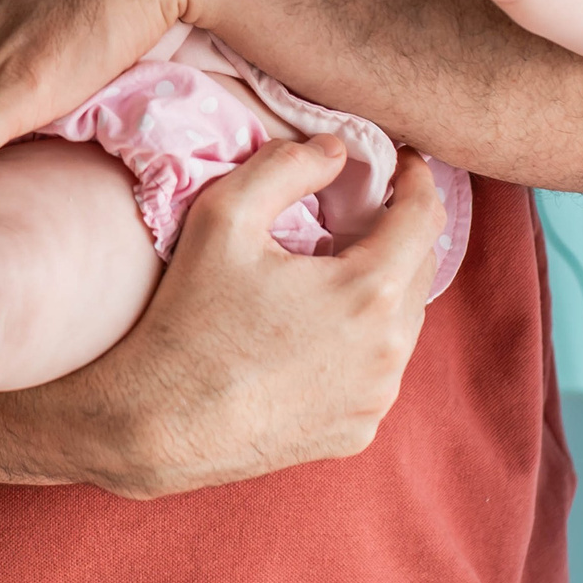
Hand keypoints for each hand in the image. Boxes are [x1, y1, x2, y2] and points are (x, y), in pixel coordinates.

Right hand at [54, 138, 445, 496]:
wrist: (158, 424)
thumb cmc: (189, 318)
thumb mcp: (223, 217)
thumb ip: (285, 166)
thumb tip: (333, 151)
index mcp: (368, 291)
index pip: (424, 217)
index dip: (416, 179)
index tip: (398, 163)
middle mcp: (389, 350)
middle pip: (419, 269)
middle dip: (398, 232)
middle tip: (358, 212)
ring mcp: (376, 398)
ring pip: (404, 323)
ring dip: (381, 288)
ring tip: (332, 272)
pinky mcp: (358, 431)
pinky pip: (378, 372)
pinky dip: (362, 342)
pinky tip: (315, 334)